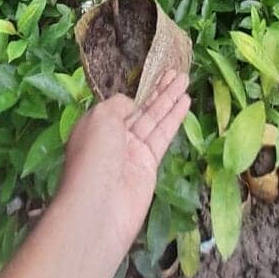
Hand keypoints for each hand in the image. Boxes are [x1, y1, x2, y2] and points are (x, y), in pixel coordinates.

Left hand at [58, 70, 189, 254]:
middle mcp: (114, 136)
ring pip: (155, 118)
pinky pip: (163, 135)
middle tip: (175, 72)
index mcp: (97, 124)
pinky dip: (174, 118)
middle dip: (158, 90)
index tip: (152, 76)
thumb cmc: (93, 155)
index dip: (137, 92)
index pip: (120, 105)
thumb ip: (118, 105)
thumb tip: (133, 106)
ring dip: (170, 98)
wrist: (99, 205)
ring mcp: (132, 151)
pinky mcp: (149, 164)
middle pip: (141, 109)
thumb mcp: (101, 117)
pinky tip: (185, 101)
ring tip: (185, 78)